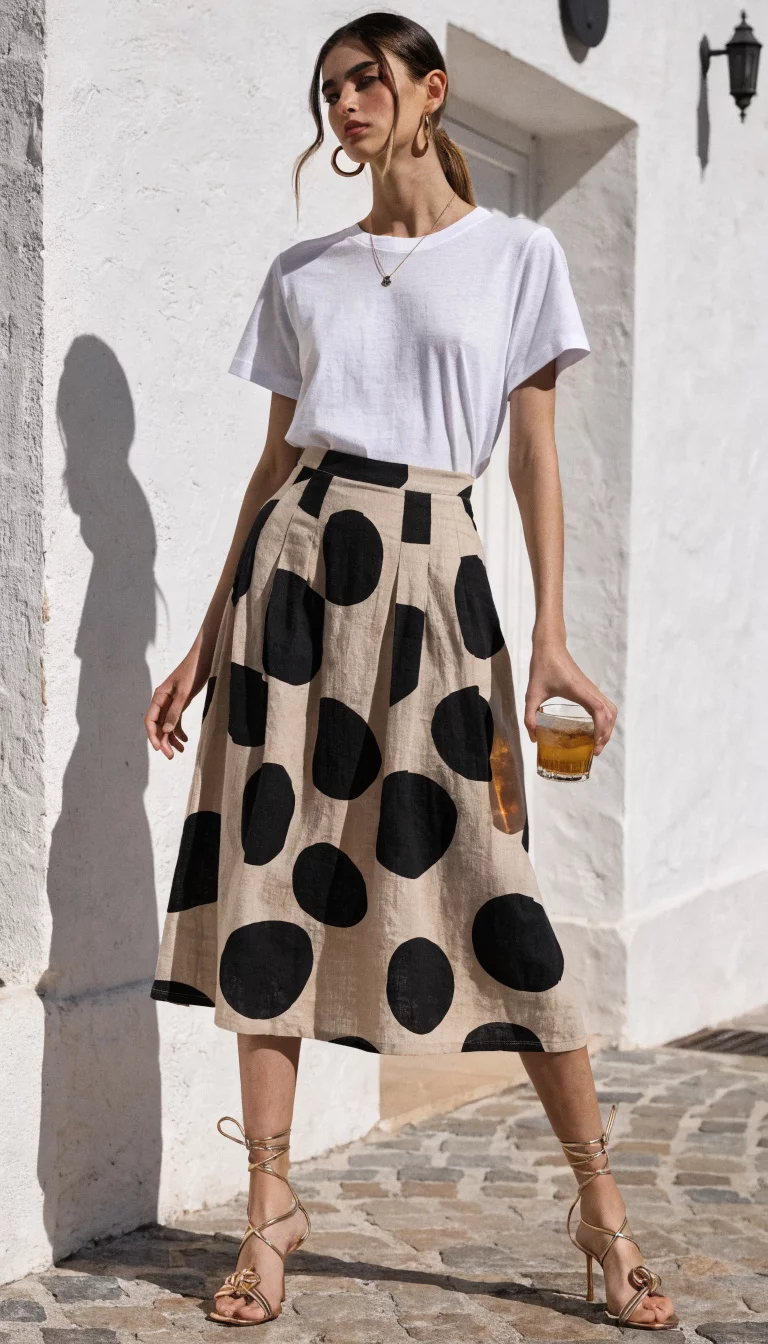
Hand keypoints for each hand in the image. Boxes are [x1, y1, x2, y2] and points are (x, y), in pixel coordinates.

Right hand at [144, 634, 210, 760]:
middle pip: (158, 725)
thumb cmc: (193, 671)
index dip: (153, 735)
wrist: (203, 658)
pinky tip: (185, 741)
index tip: (159, 748)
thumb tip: (166, 730)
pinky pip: (176, 720)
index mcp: (159, 696)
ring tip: (179, 752)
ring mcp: (171, 702)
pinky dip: (179, 731)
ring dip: (171, 739)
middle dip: (163, 741)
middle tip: (171, 756)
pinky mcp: (180, 702)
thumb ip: (176, 711)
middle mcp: (162, 701)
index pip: (150, 720)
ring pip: (167, 725)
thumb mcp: (184, 692)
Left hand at [524, 637, 616, 756]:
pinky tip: (593, 729)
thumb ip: (529, 716)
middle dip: (606, 734)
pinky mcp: (589, 688)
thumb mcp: (531, 694)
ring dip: (608, 727)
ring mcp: (591, 689)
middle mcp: (590, 690)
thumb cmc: (542, 667)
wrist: (550, 647)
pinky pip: (604, 705)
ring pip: (610, 709)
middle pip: (610, 714)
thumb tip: (533, 738)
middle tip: (595, 750)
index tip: (594, 745)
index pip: (600, 711)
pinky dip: (604, 719)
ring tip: (597, 742)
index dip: (601, 729)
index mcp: (579, 691)